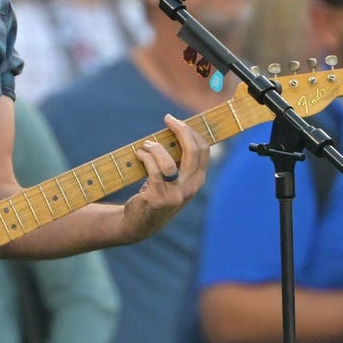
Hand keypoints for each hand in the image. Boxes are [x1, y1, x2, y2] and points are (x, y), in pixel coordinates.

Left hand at [118, 114, 208, 243]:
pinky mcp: (158, 198)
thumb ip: (177, 160)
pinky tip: (139, 154)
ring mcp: (175, 194)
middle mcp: (190, 187)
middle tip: (168, 119)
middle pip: (193, 151)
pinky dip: (145, 157)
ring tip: (145, 146)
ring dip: (154, 147)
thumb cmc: (155, 194)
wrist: (140, 223)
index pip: (203, 149)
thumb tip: (174, 130)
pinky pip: (153, 171)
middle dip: (181, 130)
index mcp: (197, 179)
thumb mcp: (173, 178)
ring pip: (168, 162)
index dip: (191, 131)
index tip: (176, 121)